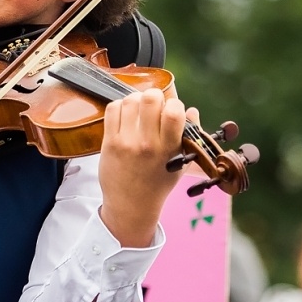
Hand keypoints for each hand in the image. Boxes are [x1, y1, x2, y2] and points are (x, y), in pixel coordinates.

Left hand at [97, 89, 190, 247]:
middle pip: (150, 99)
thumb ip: (189, 136)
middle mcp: (147, 144)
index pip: (174, 112)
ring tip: (138, 111)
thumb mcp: (181, 163)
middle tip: (153, 105)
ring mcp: (126, 143)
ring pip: (129, 101)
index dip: (174, 104)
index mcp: (169, 148)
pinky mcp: (109, 143)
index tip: (171, 111)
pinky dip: (120, 107)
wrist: (131, 205)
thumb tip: (192, 110)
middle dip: (154, 96)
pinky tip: (125, 116)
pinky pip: (112, 110)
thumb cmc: (159, 182)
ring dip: (136, 100)